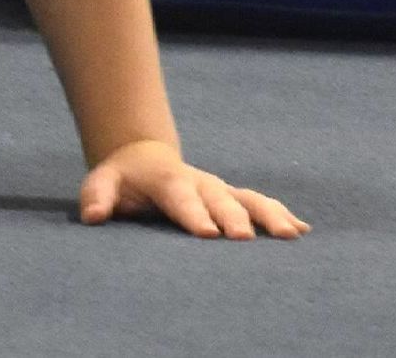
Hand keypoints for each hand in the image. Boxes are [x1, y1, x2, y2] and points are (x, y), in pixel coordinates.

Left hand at [78, 139, 310, 239]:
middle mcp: (200, 181)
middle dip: (234, 218)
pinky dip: (282, 214)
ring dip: (269, 215)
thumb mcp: (104, 181)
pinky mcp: (234, 197)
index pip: (181, 197)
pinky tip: (304, 231)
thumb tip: (91, 217)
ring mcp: (220, 188)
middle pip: (220, 199)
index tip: (207, 234)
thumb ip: (98, 196)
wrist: (145, 156)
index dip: (193, 215)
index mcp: (168, 178)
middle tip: (246, 239)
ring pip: (248, 198)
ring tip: (291, 235)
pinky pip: (261, 203)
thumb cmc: (123, 179)